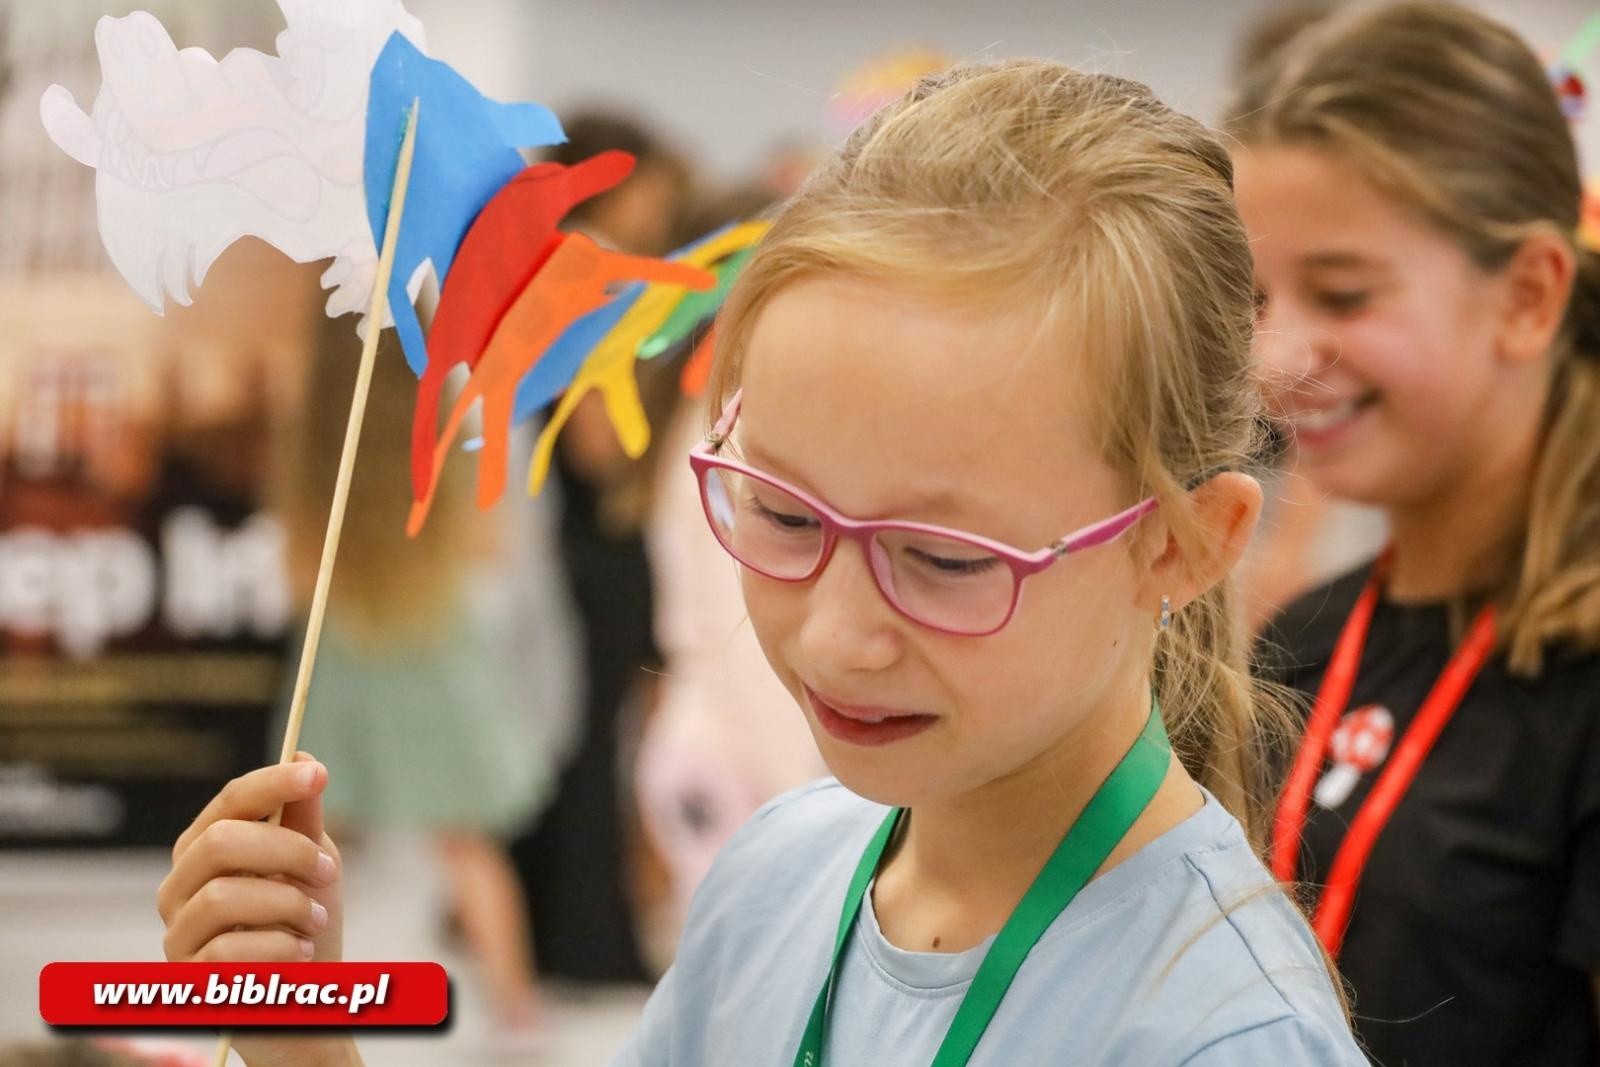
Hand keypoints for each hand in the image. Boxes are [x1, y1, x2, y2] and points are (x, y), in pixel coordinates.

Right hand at [159, 752, 342, 963]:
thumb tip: (305, 757)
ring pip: (223, 896)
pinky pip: (228, 949)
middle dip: (287, 850)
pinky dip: (279, 946)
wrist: (307, 994)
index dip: (273, 782)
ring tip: (317, 921)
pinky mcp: (187, 976)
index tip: (319, 775)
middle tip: (327, 869)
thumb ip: (304, 820)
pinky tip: (302, 952)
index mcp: (207, 847)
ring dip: (288, 904)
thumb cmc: (305, 922)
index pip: (231, 801)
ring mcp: (178, 931)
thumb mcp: (313, 865)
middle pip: (220, 842)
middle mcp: (181, 884)